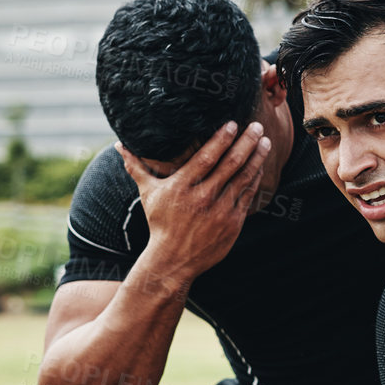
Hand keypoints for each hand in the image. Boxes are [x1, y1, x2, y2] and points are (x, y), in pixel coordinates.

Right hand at [116, 121, 269, 282]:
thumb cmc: (160, 223)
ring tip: (265, 141)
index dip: (220, 139)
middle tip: (256, 126)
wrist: (174, 260)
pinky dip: (255, 178)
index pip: (206, 158)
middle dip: (246, 142)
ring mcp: (221, 211)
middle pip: (230, 164)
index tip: (232, 123)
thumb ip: (137, 167)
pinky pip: (248, 195)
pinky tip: (260, 164)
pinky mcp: (233, 222)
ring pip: (244, 178)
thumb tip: (119, 145)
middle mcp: (203, 197)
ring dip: (257, 157)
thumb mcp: (148, 194)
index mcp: (182, 187)